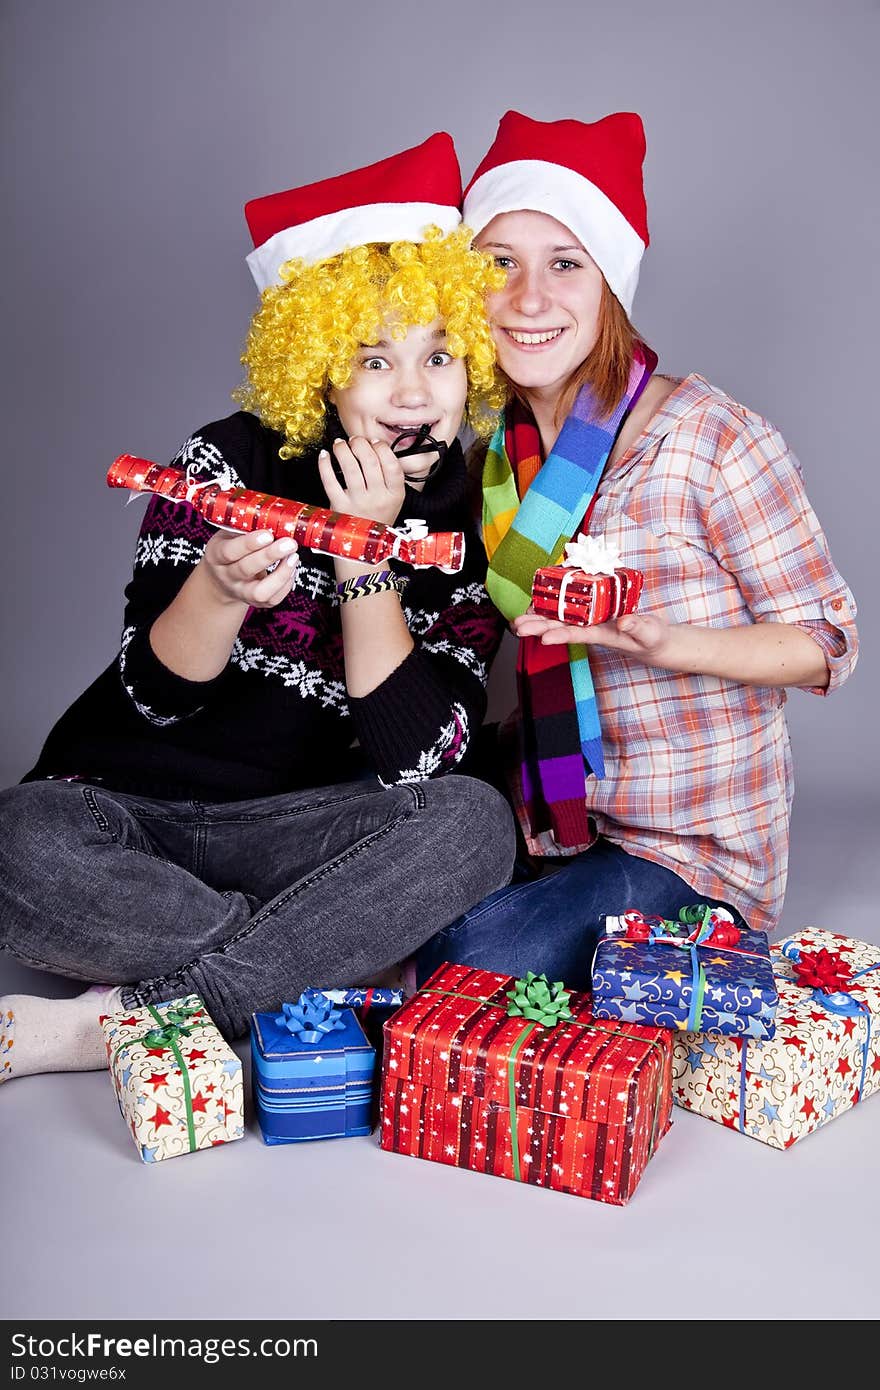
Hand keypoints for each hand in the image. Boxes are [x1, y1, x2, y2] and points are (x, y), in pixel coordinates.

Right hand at [198, 529, 298, 609]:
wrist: (221, 579)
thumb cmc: (230, 548)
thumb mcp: (228, 534)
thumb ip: (245, 528)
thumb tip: (272, 520)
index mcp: (217, 556)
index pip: (230, 551)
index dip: (249, 543)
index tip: (267, 534)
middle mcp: (227, 576)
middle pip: (246, 569)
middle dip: (270, 555)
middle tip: (289, 543)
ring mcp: (241, 592)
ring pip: (260, 592)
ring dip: (281, 574)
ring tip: (293, 557)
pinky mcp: (255, 602)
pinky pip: (273, 599)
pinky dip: (286, 584)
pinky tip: (291, 567)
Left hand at [318, 436, 405, 526]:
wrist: (364, 542)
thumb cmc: (377, 517)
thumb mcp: (394, 499)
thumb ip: (390, 476)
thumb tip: (375, 447)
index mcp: (394, 494)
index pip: (391, 464)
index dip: (381, 447)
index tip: (373, 442)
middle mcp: (377, 498)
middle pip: (370, 461)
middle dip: (359, 444)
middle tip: (354, 441)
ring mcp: (358, 502)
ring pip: (350, 467)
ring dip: (343, 450)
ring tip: (340, 445)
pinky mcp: (339, 506)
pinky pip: (330, 480)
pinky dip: (325, 464)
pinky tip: (325, 456)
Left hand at [513, 609, 672, 661]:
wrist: (654, 642)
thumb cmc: (653, 640)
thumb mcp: (651, 634)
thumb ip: (639, 628)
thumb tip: (624, 622)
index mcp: (605, 634)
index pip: (579, 635)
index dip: (561, 635)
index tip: (543, 639)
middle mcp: (593, 629)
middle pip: (562, 627)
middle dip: (539, 627)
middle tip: (517, 627)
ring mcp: (592, 622)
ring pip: (561, 619)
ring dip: (540, 619)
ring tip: (518, 621)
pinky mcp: (594, 614)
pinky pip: (570, 611)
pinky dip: (554, 607)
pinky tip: (539, 604)